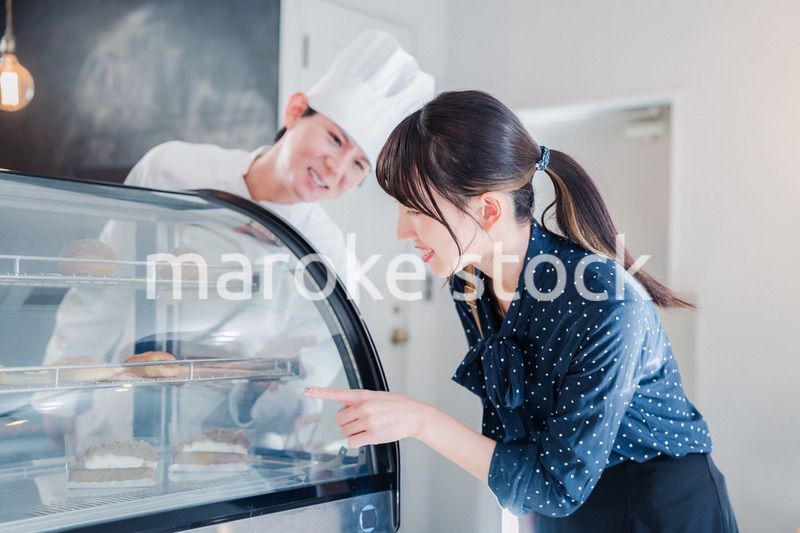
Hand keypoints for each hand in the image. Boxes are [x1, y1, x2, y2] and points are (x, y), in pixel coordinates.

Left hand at [304, 387, 429, 447]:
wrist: (414, 415)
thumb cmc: (396, 405)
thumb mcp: (376, 396)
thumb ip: (359, 400)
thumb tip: (344, 408)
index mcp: (363, 395)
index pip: (338, 393)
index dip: (320, 392)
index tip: (306, 390)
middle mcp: (364, 407)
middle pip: (339, 419)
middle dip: (346, 422)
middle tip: (359, 421)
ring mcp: (368, 421)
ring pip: (345, 431)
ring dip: (353, 432)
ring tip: (368, 427)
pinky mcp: (372, 435)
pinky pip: (353, 441)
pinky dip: (357, 441)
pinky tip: (367, 436)